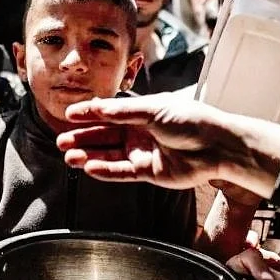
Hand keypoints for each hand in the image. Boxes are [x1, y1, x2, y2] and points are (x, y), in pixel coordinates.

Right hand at [56, 94, 279, 194]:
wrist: (217, 147)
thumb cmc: (193, 121)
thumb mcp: (154, 110)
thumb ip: (122, 112)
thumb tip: (95, 108)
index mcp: (142, 112)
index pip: (109, 113)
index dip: (89, 114)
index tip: (69, 115)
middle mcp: (140, 131)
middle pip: (105, 135)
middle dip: (83, 138)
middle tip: (63, 140)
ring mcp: (143, 152)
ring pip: (109, 154)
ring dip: (89, 154)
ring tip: (69, 156)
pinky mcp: (148, 172)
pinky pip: (121, 172)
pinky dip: (105, 170)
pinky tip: (89, 167)